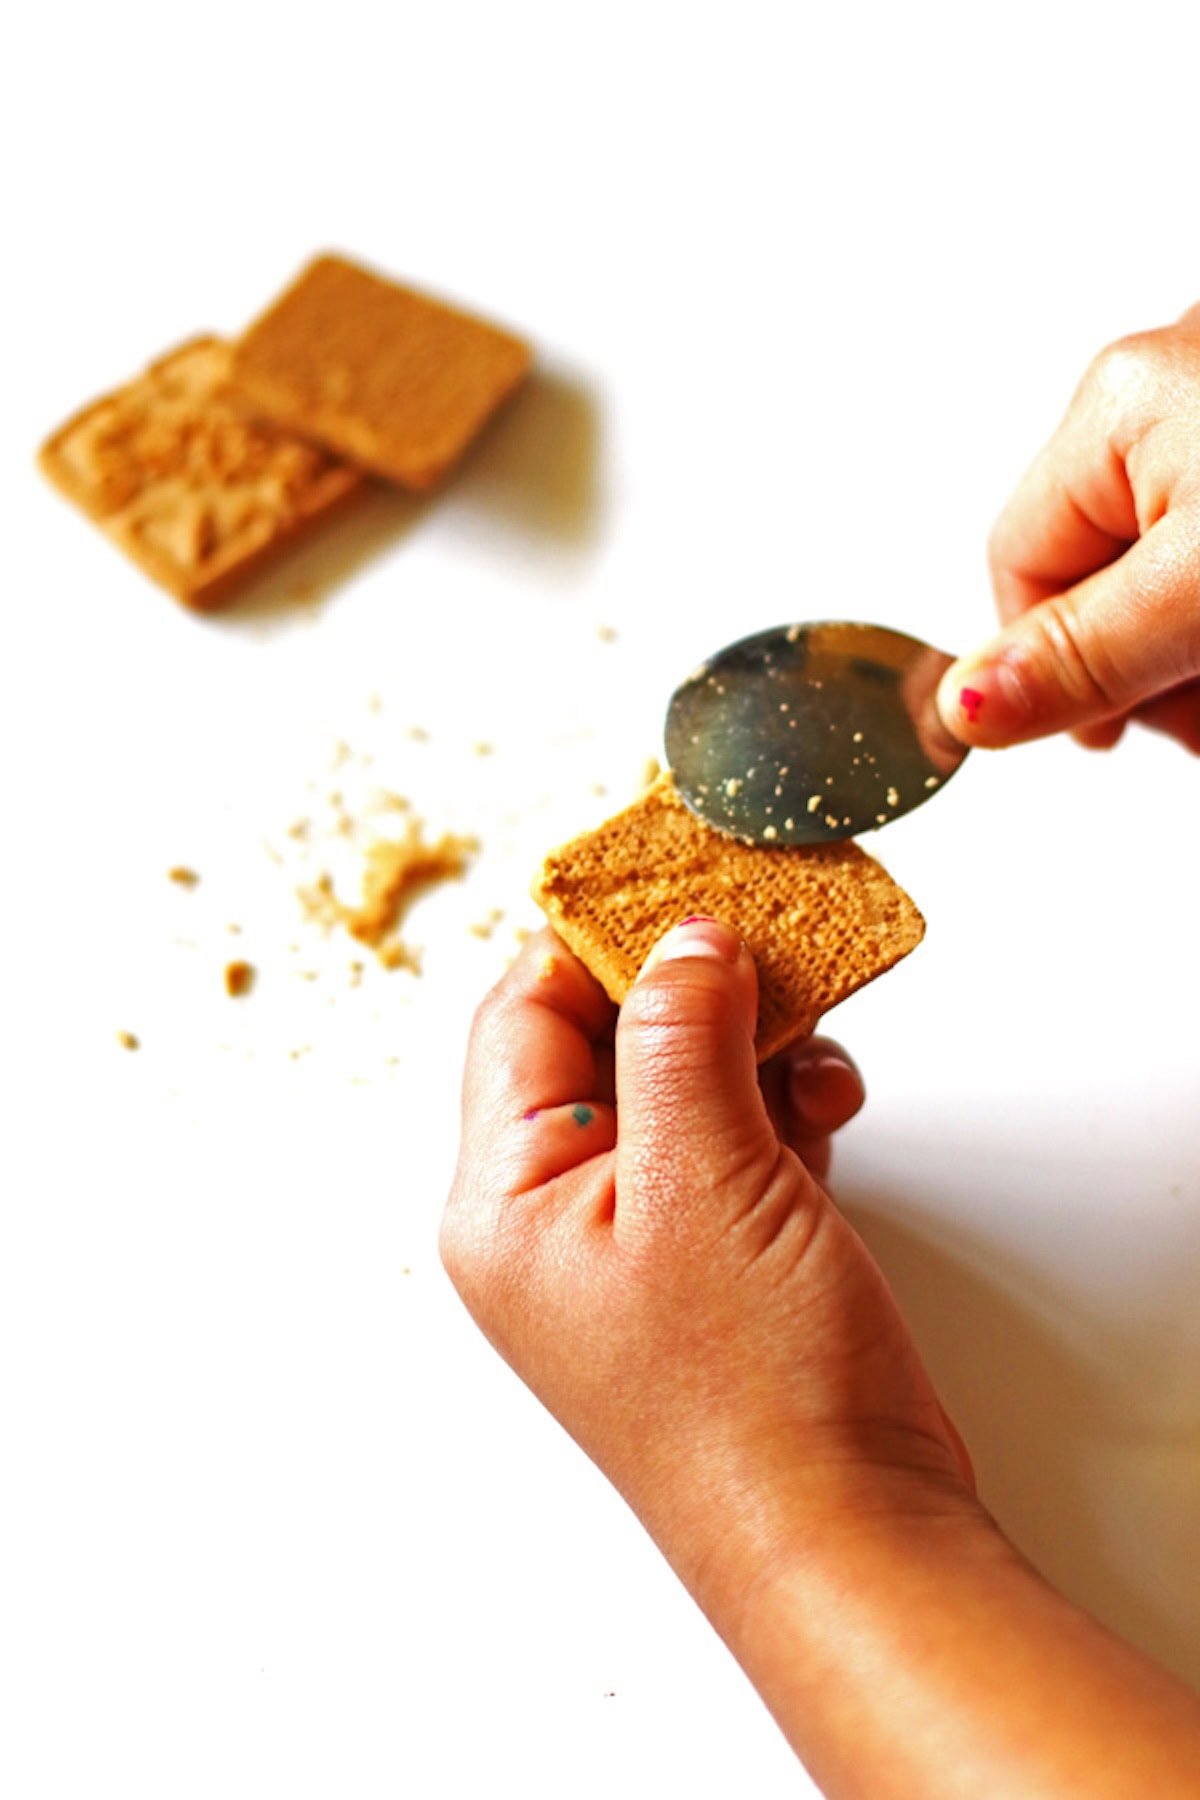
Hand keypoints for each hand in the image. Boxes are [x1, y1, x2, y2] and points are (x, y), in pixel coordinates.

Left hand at [440, 918, 974, 1616]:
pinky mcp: (710, 1259)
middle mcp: (553, 1217)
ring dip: (750, 1048)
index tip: (676, 873)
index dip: (596, 934)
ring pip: (678, 1085)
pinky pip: (728, 1142)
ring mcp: (635, 1240)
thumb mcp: (705, 1180)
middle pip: (603, 1041)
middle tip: (772, 937)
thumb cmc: (754, 1397)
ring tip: (816, 1052)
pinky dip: (778, 1109)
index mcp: (503, 1200)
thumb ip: (680, 1036)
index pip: (521, 1014)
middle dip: (693, 989)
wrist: (851, 1539)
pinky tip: (826, 1112)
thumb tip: (679, 935)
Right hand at [937, 304, 1199, 753]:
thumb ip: (1084, 652)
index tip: (1108, 733)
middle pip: (1102, 565)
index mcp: (1119, 399)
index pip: (1021, 563)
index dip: (1053, 666)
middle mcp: (1171, 378)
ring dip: (1192, 640)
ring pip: (1171, 561)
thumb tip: (959, 707)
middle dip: (1146, 657)